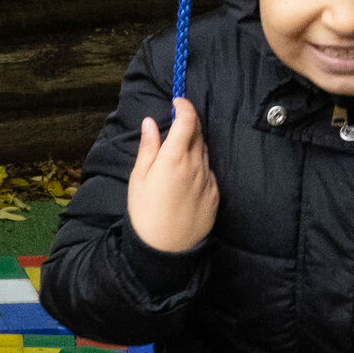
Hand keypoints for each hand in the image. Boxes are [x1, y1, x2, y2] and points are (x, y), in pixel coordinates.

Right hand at [126, 95, 216, 253]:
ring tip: (175, 161)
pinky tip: (184, 183)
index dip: (184, 105)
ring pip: (204, 152)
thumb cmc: (144, 213)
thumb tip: (151, 123)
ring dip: (193, 147)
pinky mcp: (215, 194)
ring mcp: (208, 180)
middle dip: (188, 125)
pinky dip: (199, 168)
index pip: (188, 120)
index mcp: (173, 158)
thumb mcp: (138, 178)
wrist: (165, 250)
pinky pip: (208, 172)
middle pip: (198, 133)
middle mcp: (195, 165)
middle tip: (174, 129)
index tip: (177, 101)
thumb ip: (148, 147)